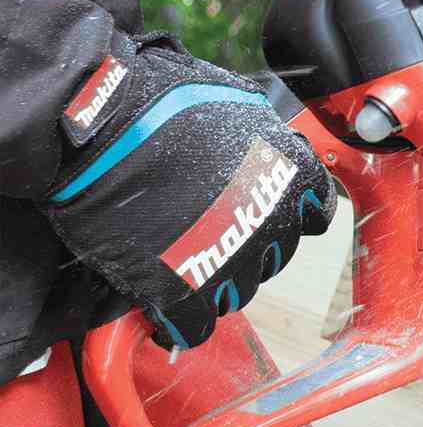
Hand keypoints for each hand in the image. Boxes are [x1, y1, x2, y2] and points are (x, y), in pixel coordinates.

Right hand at [42, 33, 334, 348]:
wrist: (103, 122)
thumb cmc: (164, 100)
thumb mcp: (239, 102)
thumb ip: (265, 136)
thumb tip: (274, 148)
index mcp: (292, 174)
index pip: (317, 213)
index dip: (291, 216)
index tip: (267, 216)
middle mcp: (272, 219)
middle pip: (275, 255)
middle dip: (248, 248)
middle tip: (211, 234)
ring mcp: (229, 257)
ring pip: (238, 292)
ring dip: (215, 283)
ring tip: (182, 265)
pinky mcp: (180, 286)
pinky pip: (194, 325)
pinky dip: (180, 326)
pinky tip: (163, 315)